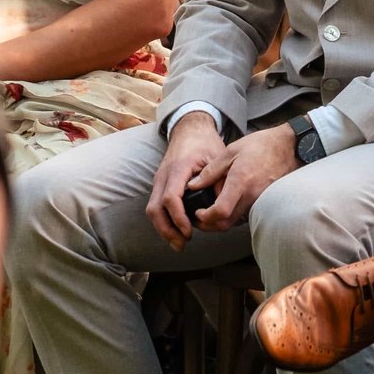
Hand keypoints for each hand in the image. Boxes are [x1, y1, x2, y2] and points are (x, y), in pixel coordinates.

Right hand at [147, 113, 228, 250]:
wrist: (190, 129)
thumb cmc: (205, 143)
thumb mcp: (218, 158)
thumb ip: (219, 181)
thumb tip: (221, 207)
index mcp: (178, 168)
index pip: (170, 197)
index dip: (178, 217)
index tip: (189, 231)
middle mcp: (164, 175)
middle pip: (154, 208)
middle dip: (166, 229)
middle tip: (182, 244)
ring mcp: (159, 179)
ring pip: (152, 210)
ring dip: (163, 229)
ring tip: (179, 243)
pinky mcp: (159, 184)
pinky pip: (155, 206)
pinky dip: (163, 221)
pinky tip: (176, 232)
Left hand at [198, 122, 300, 232]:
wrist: (289, 147)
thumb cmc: (261, 145)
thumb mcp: (231, 151)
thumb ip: (210, 171)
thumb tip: (193, 185)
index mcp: (240, 182)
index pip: (221, 211)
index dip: (206, 217)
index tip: (197, 213)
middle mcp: (251, 195)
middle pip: (226, 223)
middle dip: (209, 225)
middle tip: (198, 217)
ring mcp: (259, 201)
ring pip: (236, 221)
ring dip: (220, 220)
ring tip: (210, 209)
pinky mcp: (264, 202)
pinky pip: (245, 214)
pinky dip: (233, 214)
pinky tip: (227, 203)